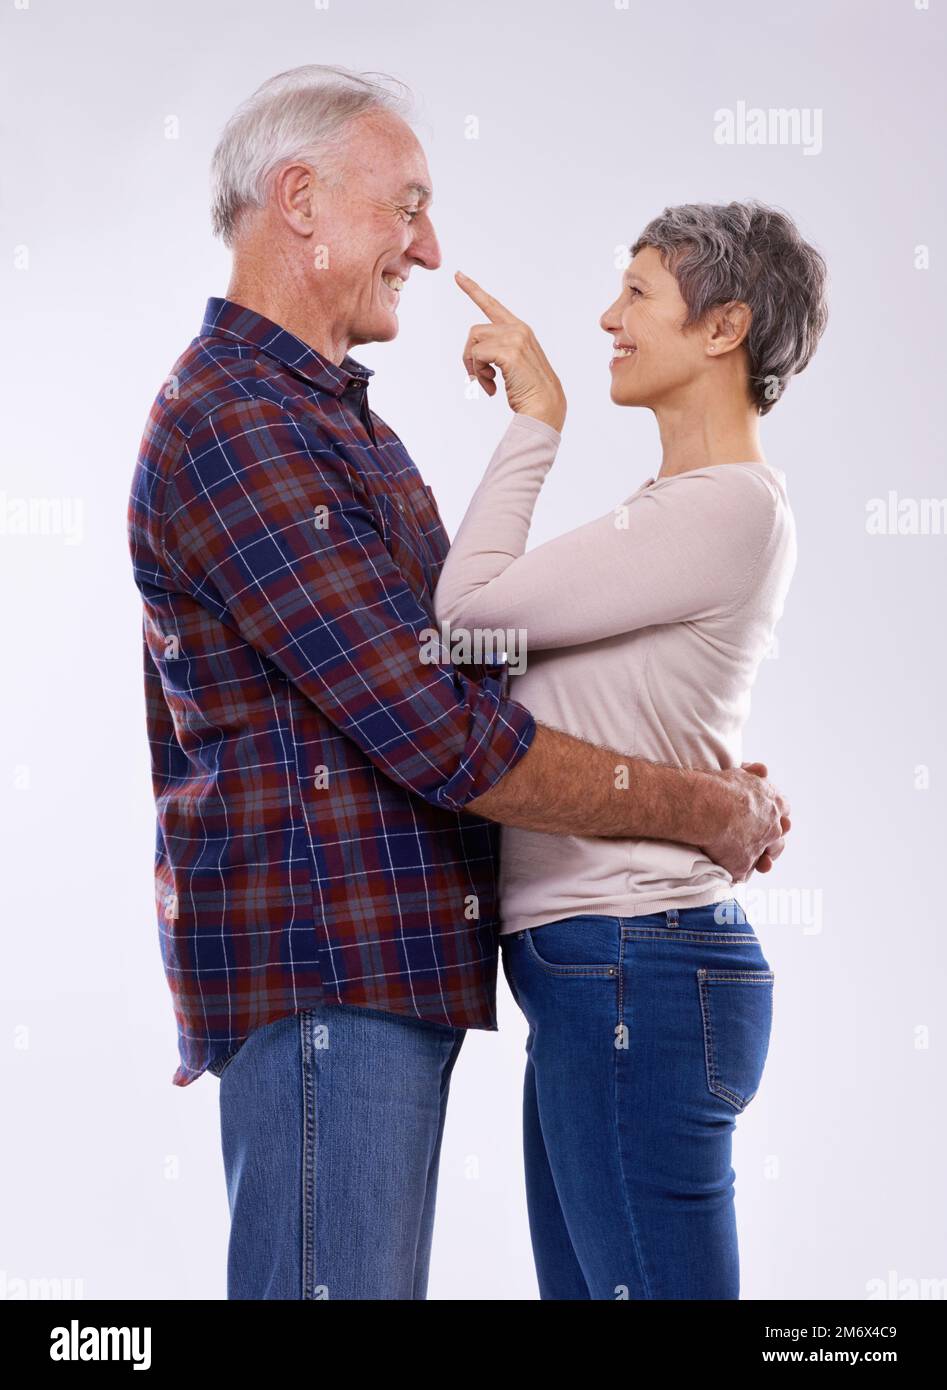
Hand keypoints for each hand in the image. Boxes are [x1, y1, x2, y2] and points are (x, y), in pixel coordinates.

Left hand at [455, 271, 566, 431]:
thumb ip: (497, 351)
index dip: (473, 290)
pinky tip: (491, 387)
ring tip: (487, 383)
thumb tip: (474, 354)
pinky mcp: (510, 351)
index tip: (458, 275)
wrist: (545, 408)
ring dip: (473, 367)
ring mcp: (515, 338)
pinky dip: (477, 373)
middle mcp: (518, 329)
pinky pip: (476, 355)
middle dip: (469, 357)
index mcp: (520, 330)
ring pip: (473, 342)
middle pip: (475, 331)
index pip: (493, 305)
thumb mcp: (512, 365)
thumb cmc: (529, 392)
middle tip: (478, 379)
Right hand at [700, 762, 790, 883]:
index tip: (767, 819)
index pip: (783, 812)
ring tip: (753, 863)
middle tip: (764, 845)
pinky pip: (742, 874)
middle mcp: (772, 827)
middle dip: (772, 841)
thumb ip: (753, 774)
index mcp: (774, 803)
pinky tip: (731, 869)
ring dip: (761, 861)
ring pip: (766, 860)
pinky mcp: (742, 865)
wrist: (707, 806)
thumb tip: (762, 770)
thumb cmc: (719, 786)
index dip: (774, 817)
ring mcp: (759, 848)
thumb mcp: (740, 773)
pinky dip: (737, 872)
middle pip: (779, 838)